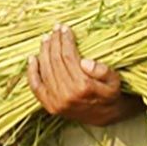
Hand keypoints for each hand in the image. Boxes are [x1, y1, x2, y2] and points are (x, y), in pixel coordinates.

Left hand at [27, 23, 143, 126]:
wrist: (105, 117)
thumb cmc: (110, 94)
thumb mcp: (114, 81)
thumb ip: (102, 71)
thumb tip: (84, 62)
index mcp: (83, 86)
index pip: (68, 56)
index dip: (65, 40)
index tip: (65, 28)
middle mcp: (67, 95)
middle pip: (55, 61)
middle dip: (55, 42)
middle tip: (55, 29)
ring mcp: (56, 101)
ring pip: (45, 70)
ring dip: (44, 52)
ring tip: (46, 38)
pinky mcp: (49, 106)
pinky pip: (36, 86)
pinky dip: (32, 72)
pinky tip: (32, 58)